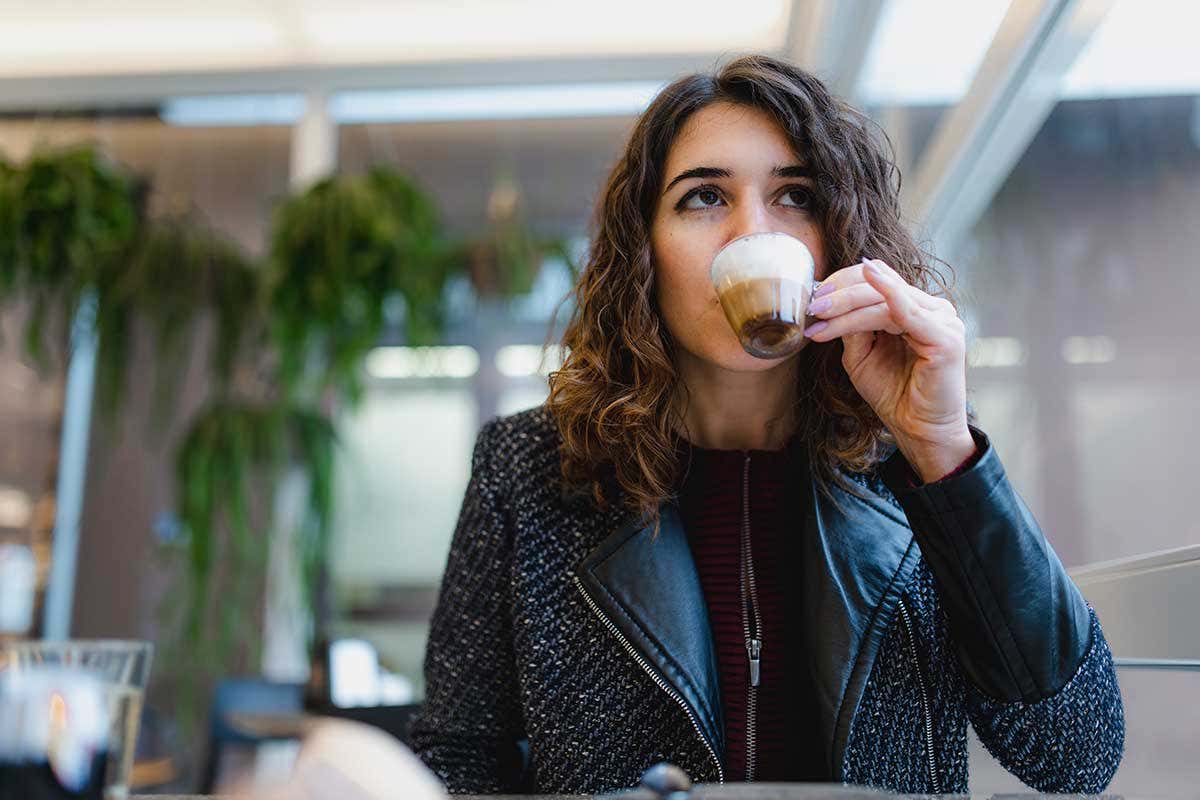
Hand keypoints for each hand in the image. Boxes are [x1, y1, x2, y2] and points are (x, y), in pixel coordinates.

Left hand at [804, 258, 973, 481]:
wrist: (918, 431)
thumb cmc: (893, 394)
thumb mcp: (861, 355)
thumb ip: (852, 327)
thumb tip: (831, 300)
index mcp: (914, 308)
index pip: (878, 278)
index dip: (844, 281)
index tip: (813, 295)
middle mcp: (932, 308)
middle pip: (881, 284)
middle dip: (841, 294)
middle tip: (812, 307)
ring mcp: (942, 320)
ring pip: (886, 299)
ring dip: (848, 305)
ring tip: (820, 315)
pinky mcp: (945, 338)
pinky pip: (911, 311)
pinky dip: (889, 296)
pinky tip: (871, 281)